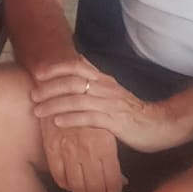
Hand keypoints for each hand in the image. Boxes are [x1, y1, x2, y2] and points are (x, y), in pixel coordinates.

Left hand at [30, 58, 171, 154]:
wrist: (159, 126)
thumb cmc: (130, 111)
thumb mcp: (111, 93)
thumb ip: (93, 85)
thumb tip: (70, 76)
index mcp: (104, 79)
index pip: (77, 65)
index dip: (56, 67)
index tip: (38, 73)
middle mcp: (106, 88)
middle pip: (73, 82)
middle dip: (49, 88)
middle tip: (32, 95)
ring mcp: (110, 104)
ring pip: (77, 100)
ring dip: (54, 104)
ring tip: (38, 111)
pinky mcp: (115, 122)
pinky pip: (89, 118)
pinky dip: (71, 119)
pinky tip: (58, 123)